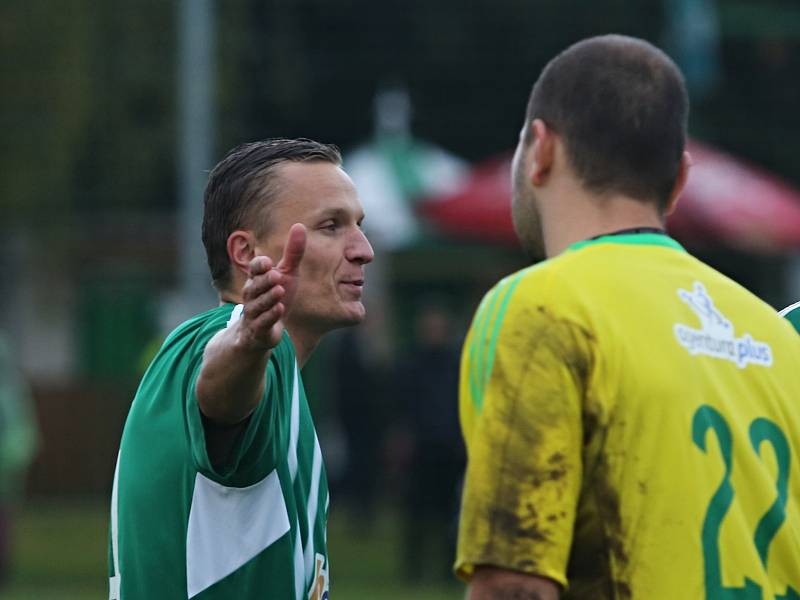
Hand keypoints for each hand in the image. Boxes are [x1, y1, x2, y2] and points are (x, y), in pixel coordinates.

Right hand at [238, 224, 306, 351]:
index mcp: (257, 280)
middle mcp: (252, 296)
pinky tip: (280, 309)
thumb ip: (293, 253)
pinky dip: (270, 316)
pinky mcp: (258, 331)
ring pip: (257, 305)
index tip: (268, 262)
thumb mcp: (287, 275)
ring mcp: (253, 314)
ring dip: (268, 298)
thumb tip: (299, 225)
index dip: (259, 266)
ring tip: (280, 290)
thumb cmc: (275, 298)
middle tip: (276, 275)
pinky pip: (262, 323)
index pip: (255, 270)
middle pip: (254, 287)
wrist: (263, 332)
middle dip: (264, 281)